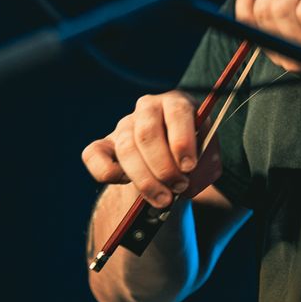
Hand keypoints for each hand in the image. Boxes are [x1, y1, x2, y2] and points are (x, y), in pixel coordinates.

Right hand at [82, 91, 197, 207]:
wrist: (172, 158)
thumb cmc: (192, 153)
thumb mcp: (207, 153)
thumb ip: (203, 162)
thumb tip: (190, 180)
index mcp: (175, 102)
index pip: (176, 113)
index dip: (182, 141)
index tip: (189, 167)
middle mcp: (147, 108)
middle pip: (147, 134)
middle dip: (163, 167)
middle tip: (178, 187)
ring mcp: (124, 125)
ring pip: (126, 149)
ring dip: (145, 179)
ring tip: (164, 198)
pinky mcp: (105, 144)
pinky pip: (93, 155)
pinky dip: (107, 172)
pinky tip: (126, 183)